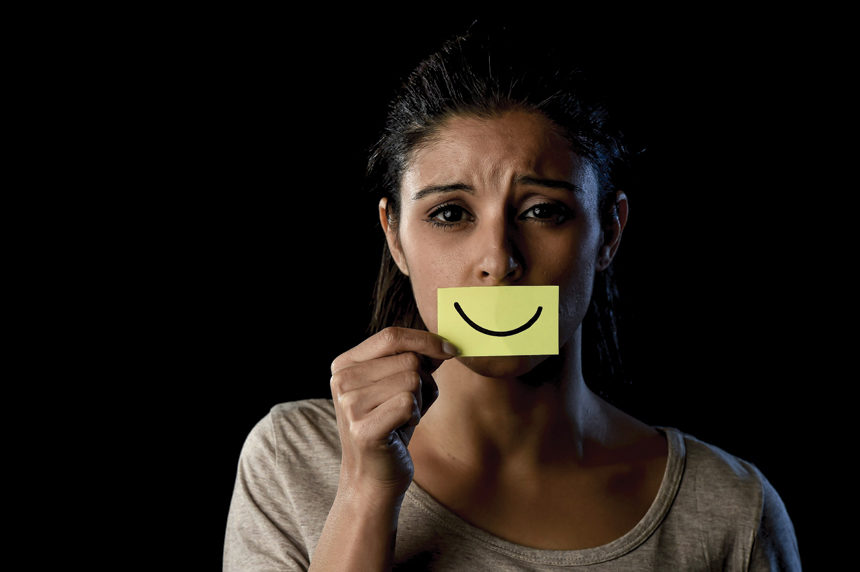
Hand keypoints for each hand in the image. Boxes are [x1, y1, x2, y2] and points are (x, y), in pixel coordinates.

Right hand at [329, 327, 457, 500]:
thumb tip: (444, 344)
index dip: (425, 340)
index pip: (391, 335)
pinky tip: (401, 430)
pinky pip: (408, 404)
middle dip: (422, 381)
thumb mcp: (398, 385)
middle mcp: (341, 380)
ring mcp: (349, 405)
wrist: (373, 476)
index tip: (449, 350)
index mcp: (345, 364)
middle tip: (408, 405)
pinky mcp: (363, 429)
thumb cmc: (391, 426)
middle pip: (408, 359)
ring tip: (402, 418)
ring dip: (419, 401)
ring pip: (412, 380)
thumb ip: (415, 360)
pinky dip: (415, 417)